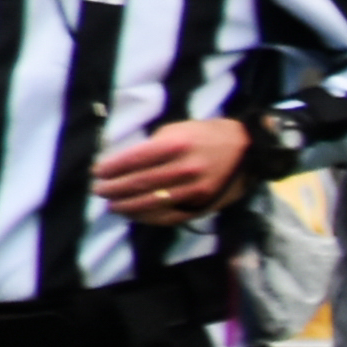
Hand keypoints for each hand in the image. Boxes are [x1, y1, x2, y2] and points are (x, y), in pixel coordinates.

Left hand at [93, 116, 256, 225]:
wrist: (249, 150)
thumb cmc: (209, 135)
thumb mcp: (180, 129)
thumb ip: (155, 145)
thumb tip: (128, 163)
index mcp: (176, 145)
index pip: (134, 160)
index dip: (112, 168)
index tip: (98, 172)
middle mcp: (184, 168)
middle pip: (139, 183)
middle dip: (114, 189)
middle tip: (99, 191)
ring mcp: (194, 189)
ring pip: (152, 202)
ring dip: (127, 206)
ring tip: (113, 206)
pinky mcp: (202, 205)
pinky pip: (171, 216)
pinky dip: (149, 218)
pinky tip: (136, 216)